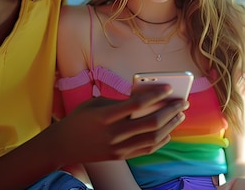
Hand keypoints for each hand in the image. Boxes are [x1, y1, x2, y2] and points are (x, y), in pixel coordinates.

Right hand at [51, 83, 187, 163]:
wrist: (63, 145)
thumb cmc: (80, 118)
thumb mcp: (96, 103)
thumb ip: (120, 101)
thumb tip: (147, 98)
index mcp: (105, 116)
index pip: (137, 104)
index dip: (156, 95)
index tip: (169, 88)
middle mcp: (113, 134)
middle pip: (150, 122)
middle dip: (170, 111)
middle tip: (182, 101)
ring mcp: (117, 148)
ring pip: (152, 138)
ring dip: (170, 125)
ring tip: (180, 115)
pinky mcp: (120, 157)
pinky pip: (147, 149)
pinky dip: (161, 140)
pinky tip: (169, 130)